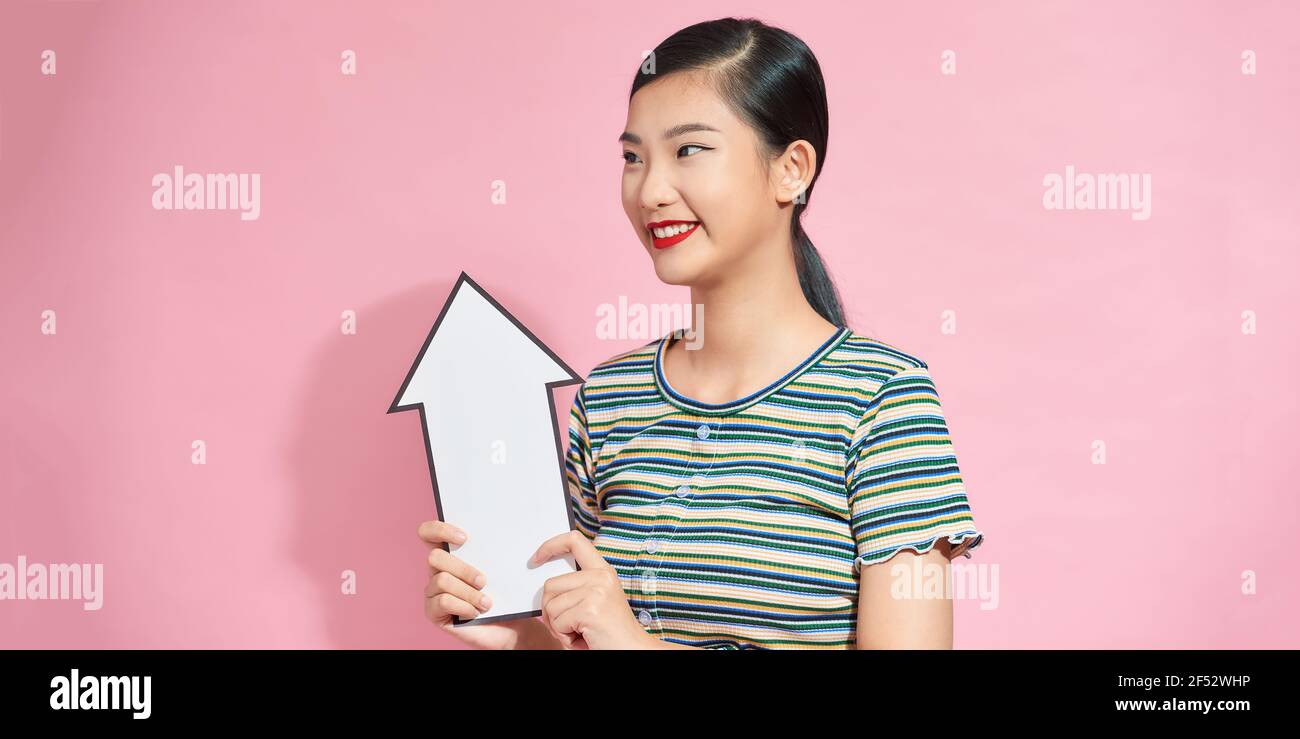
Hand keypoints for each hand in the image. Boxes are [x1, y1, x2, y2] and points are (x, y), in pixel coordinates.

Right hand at [418, 519, 547, 649]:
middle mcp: (436, 570)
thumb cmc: (506, 593)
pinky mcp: (433, 611)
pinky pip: (442, 601)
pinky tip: (475, 612)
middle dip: (463, 569)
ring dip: (468, 592)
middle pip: (435, 557)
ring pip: (441, 580)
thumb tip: (499, 526)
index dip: (440, 530)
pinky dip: (463, 606)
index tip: (465, 538)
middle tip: (484, 581)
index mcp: (449, 553)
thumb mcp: (502, 567)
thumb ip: (493, 548)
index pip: (428, 532)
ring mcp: (432, 591)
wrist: (511, 625)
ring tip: (487, 602)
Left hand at [530, 530, 658, 649]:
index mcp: (603, 571)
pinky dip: (565, 636)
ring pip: (550, 606)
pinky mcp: (590, 609)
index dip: (551, 545)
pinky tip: (583, 638)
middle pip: (550, 585)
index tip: (536, 558)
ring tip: (580, 632)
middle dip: (551, 610)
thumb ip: (572, 593)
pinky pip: (557, 622)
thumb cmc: (609, 632)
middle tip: (569, 625)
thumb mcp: (592, 604)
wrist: (633, 650)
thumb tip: (540, 599)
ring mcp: (596, 591)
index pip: (574, 540)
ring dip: (559, 626)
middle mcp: (601, 576)